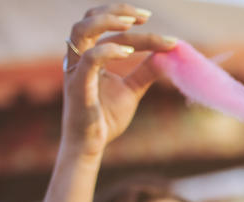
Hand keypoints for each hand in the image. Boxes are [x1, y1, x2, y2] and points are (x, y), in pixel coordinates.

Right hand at [61, 5, 176, 157]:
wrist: (92, 146)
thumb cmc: (105, 118)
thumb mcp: (132, 90)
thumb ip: (146, 71)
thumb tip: (168, 54)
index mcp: (88, 55)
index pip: (106, 27)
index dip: (126, 18)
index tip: (148, 18)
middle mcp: (78, 58)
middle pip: (89, 18)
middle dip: (116, 11)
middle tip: (144, 16)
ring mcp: (75, 70)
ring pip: (81, 30)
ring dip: (107, 21)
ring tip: (132, 24)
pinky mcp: (77, 85)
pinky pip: (89, 59)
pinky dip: (109, 50)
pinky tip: (128, 53)